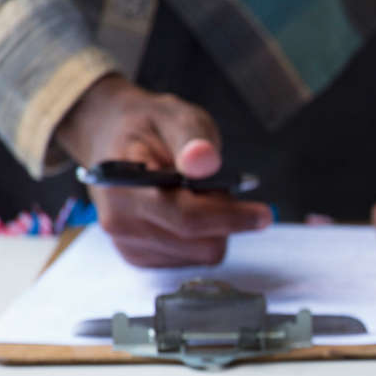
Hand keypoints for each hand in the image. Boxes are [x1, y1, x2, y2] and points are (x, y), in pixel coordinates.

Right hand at [55, 75, 272, 266]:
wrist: (111, 140)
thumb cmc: (148, 127)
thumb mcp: (175, 116)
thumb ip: (192, 138)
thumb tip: (205, 161)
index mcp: (124, 186)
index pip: (186, 217)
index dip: (230, 217)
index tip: (264, 214)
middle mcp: (120, 222)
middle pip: (201, 243)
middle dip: (224, 217)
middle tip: (216, 186)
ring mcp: (128, 244)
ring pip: (201, 254)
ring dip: (214, 228)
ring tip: (196, 195)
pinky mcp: (140, 257)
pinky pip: (192, 260)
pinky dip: (202, 238)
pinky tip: (187, 211)